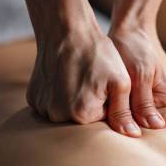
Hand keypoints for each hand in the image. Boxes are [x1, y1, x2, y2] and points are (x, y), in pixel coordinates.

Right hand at [27, 20, 142, 136]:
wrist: (65, 29)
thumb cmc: (97, 54)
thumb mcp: (120, 82)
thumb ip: (124, 113)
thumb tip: (132, 136)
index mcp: (81, 115)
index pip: (101, 122)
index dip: (108, 104)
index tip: (106, 85)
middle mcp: (57, 116)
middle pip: (81, 120)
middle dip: (90, 105)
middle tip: (91, 80)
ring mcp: (42, 107)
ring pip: (65, 113)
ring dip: (73, 101)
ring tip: (78, 77)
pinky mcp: (33, 98)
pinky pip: (51, 104)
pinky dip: (58, 96)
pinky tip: (64, 78)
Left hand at [109, 22, 165, 128]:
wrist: (129, 25)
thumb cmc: (133, 48)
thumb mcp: (138, 77)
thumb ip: (144, 104)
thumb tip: (157, 128)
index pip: (145, 121)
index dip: (126, 118)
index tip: (110, 112)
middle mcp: (163, 97)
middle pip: (138, 115)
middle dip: (122, 110)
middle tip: (104, 103)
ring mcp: (151, 91)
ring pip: (131, 107)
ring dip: (118, 102)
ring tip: (104, 94)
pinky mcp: (140, 85)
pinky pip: (128, 98)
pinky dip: (117, 94)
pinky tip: (106, 88)